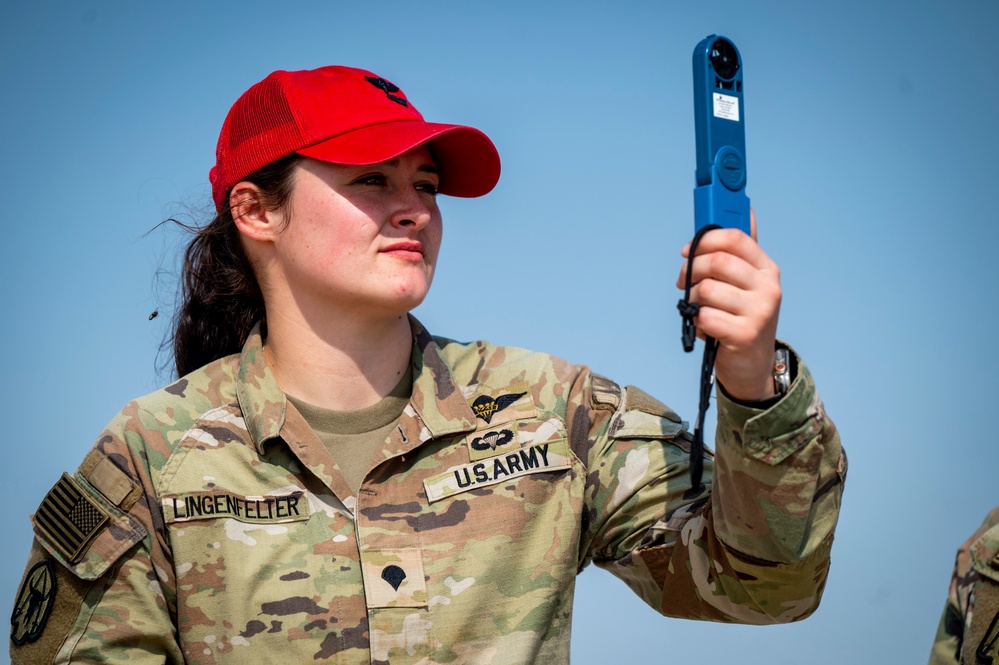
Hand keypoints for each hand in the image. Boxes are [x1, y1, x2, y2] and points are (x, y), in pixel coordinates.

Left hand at [675, 210, 781, 400]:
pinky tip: (706, 328)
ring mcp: (759, 312)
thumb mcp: (746, 282)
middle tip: (683, 283)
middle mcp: (768, 288)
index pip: (734, 239)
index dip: (705, 240)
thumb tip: (746, 210)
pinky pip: (704, 317)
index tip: (688, 250)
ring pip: (706, 290)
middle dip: (691, 270)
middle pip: (716, 262)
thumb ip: (742, 250)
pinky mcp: (744, 335)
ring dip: (692, 300)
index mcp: (767, 269)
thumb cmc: (742, 317)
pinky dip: (697, 322)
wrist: (753, 365)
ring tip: (699, 309)